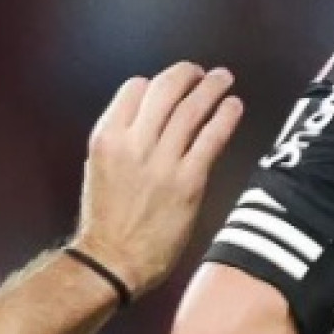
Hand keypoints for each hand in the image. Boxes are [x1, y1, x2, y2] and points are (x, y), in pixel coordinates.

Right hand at [74, 63, 242, 296]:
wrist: (111, 261)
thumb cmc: (104, 222)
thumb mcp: (99, 168)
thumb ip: (122, 142)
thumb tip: (147, 123)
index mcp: (107, 137)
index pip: (134, 89)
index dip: (154, 84)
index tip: (168, 86)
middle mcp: (133, 142)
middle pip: (165, 89)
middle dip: (186, 74)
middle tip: (199, 72)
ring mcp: (161, 161)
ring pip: (191, 108)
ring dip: (211, 87)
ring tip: (223, 78)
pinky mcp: (188, 181)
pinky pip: (211, 138)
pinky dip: (225, 117)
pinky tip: (234, 106)